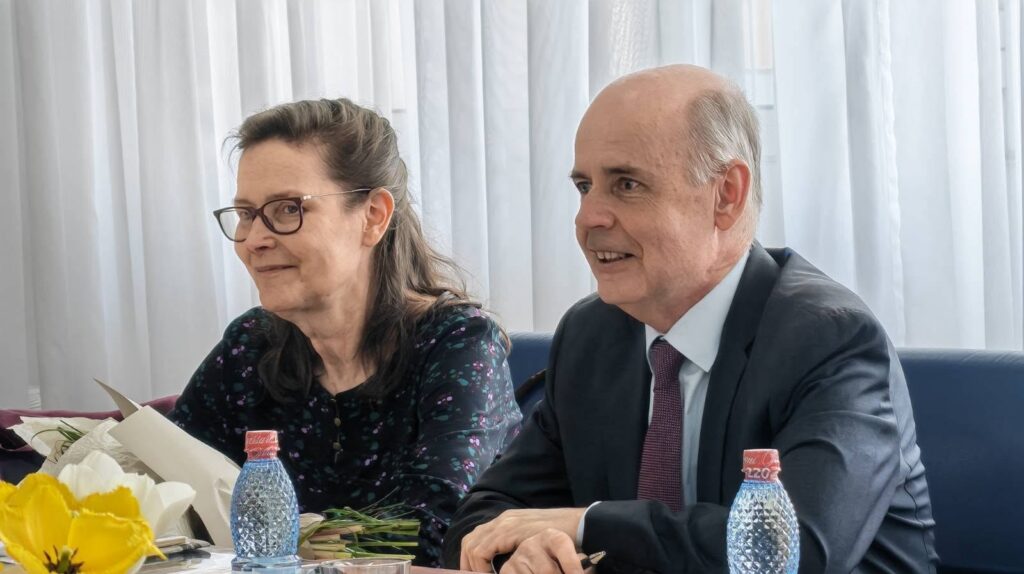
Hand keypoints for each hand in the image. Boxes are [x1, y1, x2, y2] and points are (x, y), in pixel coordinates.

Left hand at [459, 508, 585, 571]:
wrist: (581, 525)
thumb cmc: (564, 536)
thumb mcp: (537, 540)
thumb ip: (523, 548)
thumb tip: (514, 565)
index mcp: (508, 520)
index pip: (479, 537)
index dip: (471, 558)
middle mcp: (503, 520)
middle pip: (471, 540)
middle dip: (467, 563)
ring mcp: (506, 525)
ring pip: (473, 546)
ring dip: (473, 567)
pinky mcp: (510, 533)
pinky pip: (483, 551)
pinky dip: (481, 567)